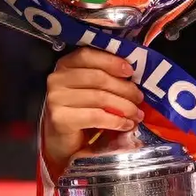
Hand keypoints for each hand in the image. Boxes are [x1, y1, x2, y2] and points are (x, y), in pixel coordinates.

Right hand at [43, 48, 145, 171]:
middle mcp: (57, 79)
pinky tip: (126, 124)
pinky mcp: (60, 119)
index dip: (111, 61)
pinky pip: (96, 116)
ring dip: (124, 107)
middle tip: (139, 98)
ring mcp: (56, 99)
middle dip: (124, 88)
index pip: (87, 55)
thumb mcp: (92, 89)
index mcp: (64, 65)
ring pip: (100, 97)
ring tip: (137, 114)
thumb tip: (133, 76)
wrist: (64, 140)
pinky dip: (116, 121)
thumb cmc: (82, 110)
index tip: (130, 71)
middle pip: (98, 77)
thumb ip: (106, 77)